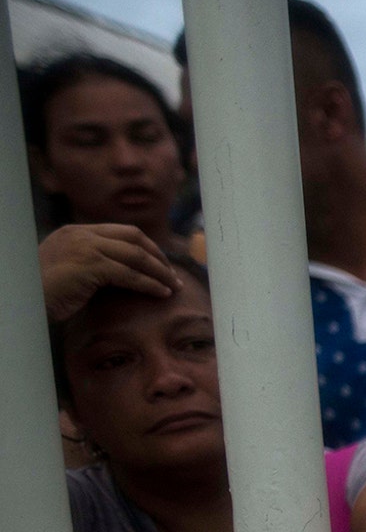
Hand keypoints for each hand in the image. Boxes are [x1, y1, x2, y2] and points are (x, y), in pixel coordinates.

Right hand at [40, 224, 178, 321]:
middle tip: (173, 276)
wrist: (24, 299)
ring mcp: (86, 247)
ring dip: (160, 272)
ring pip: (136, 256)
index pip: (123, 232)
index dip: (148, 248)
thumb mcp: (72, 271)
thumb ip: (95, 265)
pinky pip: (130, 274)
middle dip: (158, 257)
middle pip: (134, 238)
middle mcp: (82, 234)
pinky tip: (161, 293)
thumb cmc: (46, 293)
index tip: (162, 264)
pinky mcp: (89, 265)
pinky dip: (149, 284)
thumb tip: (127, 275)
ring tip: (174, 286)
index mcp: (76, 232)